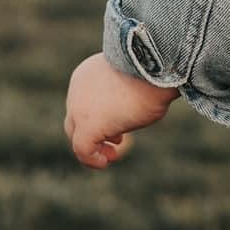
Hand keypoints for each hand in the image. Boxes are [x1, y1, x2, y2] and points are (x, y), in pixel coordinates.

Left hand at [64, 52, 176, 169]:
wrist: (152, 67)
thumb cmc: (153, 72)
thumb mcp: (135, 79)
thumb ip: (128, 93)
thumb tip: (142, 102)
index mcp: (88, 75)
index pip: (84, 102)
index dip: (99, 116)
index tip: (118, 128)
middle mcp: (78, 91)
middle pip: (76, 119)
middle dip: (94, 132)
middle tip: (117, 140)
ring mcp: (78, 108)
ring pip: (76, 134)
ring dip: (93, 147)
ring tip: (111, 155)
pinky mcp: (87, 125)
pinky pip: (82, 148)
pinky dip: (91, 159)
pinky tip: (104, 162)